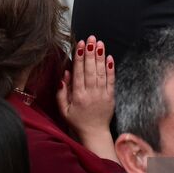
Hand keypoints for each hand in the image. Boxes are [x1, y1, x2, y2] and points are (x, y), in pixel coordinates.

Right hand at [58, 37, 115, 158]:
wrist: (94, 134)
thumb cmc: (77, 121)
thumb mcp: (63, 110)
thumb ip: (62, 92)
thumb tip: (65, 74)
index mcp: (78, 96)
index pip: (79, 73)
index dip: (79, 57)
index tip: (79, 44)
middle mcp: (91, 93)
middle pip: (91, 70)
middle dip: (90, 52)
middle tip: (91, 38)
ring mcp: (102, 94)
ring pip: (101, 72)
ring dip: (100, 57)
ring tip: (99, 43)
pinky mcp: (111, 96)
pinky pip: (111, 80)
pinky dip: (111, 69)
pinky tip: (109, 57)